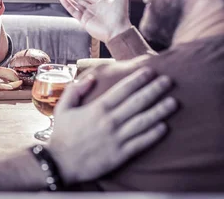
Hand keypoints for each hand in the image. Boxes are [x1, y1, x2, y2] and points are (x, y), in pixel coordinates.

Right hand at [47, 67, 176, 184]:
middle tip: (168, 81)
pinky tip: (164, 127)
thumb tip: (91, 78)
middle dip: (154, 90)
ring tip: (173, 102)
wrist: (60, 163)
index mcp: (97, 108)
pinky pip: (141, 143)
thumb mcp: (63, 107)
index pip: (122, 90)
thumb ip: (76, 90)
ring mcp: (117, 138)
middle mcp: (110, 121)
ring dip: (159, 111)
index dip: (137, 80)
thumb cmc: (62, 134)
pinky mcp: (120, 154)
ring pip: (143, 122)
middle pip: (137, 103)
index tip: (150, 71)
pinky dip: (153, 135)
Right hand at [56, 0, 131, 42]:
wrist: (117, 31)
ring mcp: (88, 15)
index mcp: (101, 4)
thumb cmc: (121, 16)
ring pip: (75, 5)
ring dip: (66, 0)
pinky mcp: (84, 21)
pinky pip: (74, 11)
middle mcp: (93, 9)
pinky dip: (67, 5)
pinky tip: (62, 0)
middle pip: (79, 1)